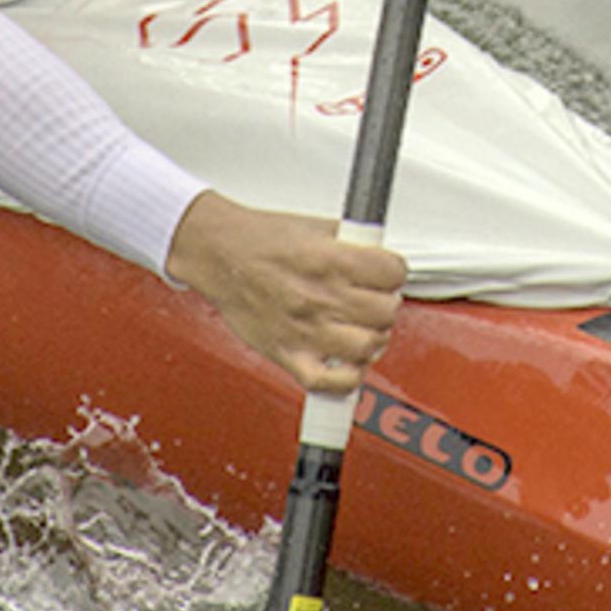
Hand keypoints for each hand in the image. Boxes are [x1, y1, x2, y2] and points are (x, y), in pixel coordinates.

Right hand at [167, 191, 406, 393]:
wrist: (217, 255)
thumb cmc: (259, 241)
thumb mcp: (315, 226)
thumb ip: (352, 244)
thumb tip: (379, 256)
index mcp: (329, 260)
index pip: (393, 273)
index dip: (394, 272)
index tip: (387, 275)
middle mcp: (320, 297)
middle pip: (386, 311)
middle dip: (385, 303)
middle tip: (373, 300)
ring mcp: (305, 330)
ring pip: (368, 348)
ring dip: (373, 339)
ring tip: (363, 329)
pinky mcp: (288, 355)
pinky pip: (331, 384)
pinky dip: (347, 379)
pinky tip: (346, 362)